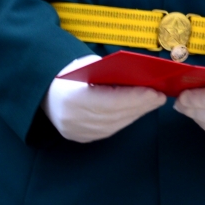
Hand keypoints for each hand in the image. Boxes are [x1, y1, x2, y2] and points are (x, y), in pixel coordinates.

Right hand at [45, 53, 165, 142]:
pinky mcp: (80, 137)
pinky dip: (125, 120)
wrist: (43, 92)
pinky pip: (108, 130)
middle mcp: (72, 119)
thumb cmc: (70, 74)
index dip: (134, 98)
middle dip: (141, 106)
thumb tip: (143, 77)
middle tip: (160, 97)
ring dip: (136, 114)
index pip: (109, 102)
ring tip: (153, 103)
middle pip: (114, 115)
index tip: (155, 92)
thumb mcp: (88, 67)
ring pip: (114, 125)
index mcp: (71, 98)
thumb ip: (111, 74)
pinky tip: (137, 111)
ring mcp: (75, 132)